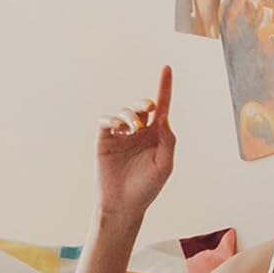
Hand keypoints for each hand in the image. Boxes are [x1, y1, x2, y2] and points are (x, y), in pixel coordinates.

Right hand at [93, 65, 175, 221]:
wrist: (123, 205)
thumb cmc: (147, 188)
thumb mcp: (165, 166)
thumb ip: (168, 141)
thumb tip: (164, 117)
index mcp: (157, 136)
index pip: (162, 107)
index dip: (164, 87)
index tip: (167, 68)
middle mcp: (139, 132)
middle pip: (143, 106)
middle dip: (145, 103)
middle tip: (148, 109)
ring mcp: (121, 135)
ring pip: (125, 111)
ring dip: (130, 114)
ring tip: (131, 127)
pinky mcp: (105, 139)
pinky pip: (106, 120)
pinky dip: (112, 118)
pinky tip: (118, 125)